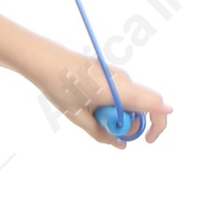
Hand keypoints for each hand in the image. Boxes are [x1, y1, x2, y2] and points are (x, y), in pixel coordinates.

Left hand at [34, 48, 171, 147]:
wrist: (44, 60)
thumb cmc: (60, 87)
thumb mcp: (79, 117)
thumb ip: (102, 133)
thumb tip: (121, 144)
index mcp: (119, 91)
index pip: (155, 105)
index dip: (158, 125)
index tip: (147, 140)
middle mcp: (123, 80)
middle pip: (148, 103)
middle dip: (137, 123)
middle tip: (115, 133)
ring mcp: (118, 74)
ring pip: (133, 99)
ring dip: (122, 114)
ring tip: (94, 116)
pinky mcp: (110, 73)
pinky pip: (123, 92)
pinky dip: (115, 104)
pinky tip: (92, 105)